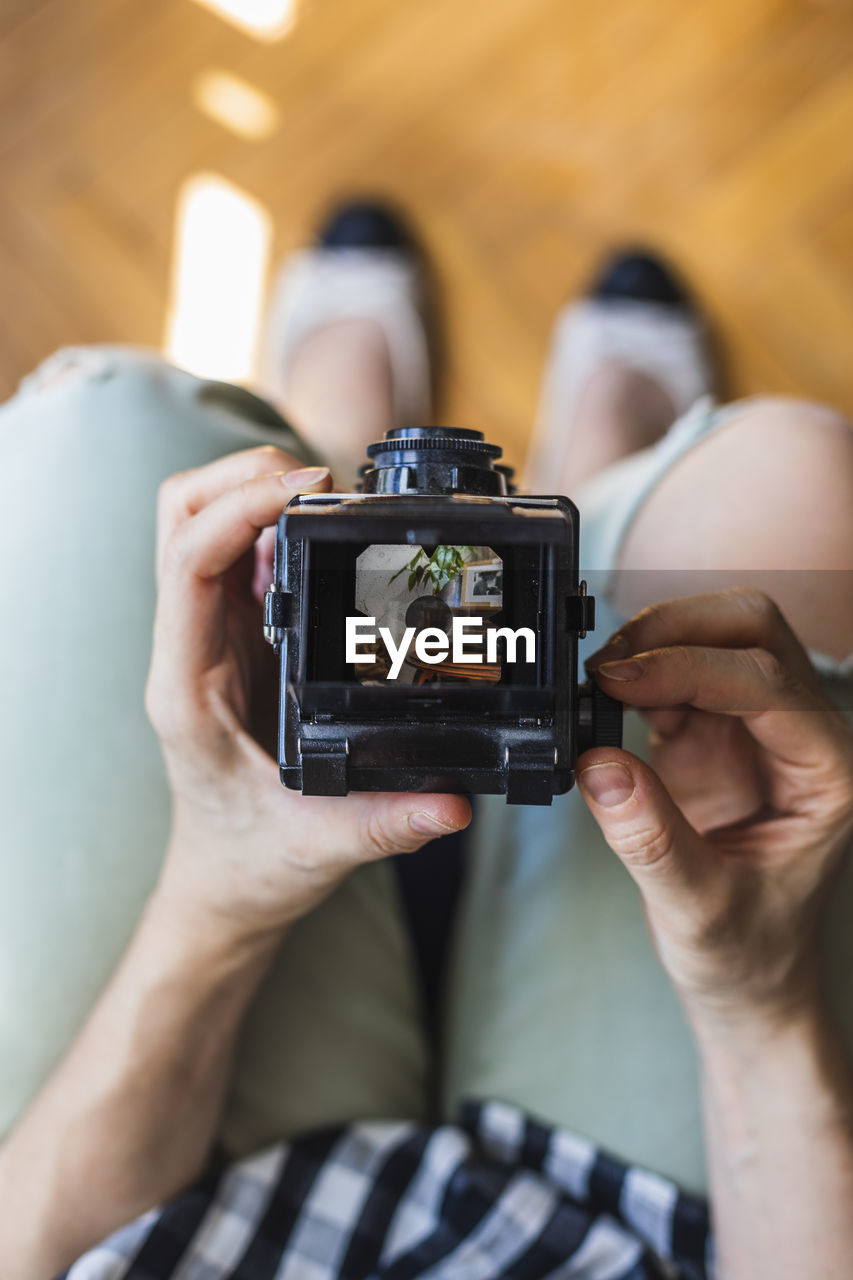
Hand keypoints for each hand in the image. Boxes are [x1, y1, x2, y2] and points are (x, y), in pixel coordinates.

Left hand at [145, 446, 469, 944]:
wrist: (225, 882)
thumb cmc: (249, 861)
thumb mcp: (316, 848)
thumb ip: (384, 824)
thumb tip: (452, 804)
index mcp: (188, 685)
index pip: (190, 562)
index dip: (240, 508)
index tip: (308, 491)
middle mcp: (192, 645)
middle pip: (182, 515)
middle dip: (242, 475)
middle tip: (323, 481)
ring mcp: (214, 633)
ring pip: (206, 520)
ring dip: (256, 488)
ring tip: (330, 495)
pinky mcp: (243, 633)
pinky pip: (245, 550)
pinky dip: (279, 522)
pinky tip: (330, 534)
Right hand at [579, 590, 852, 1027]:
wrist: (745, 977)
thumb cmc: (748, 953)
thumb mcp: (699, 911)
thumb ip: (651, 838)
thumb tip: (597, 766)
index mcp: (830, 773)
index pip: (768, 682)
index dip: (690, 668)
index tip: (619, 681)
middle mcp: (802, 737)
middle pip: (752, 630)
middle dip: (678, 629)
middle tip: (609, 664)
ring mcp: (756, 730)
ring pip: (714, 636)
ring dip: (654, 642)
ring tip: (597, 679)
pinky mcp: (713, 734)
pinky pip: (675, 674)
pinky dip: (636, 674)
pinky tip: (604, 700)